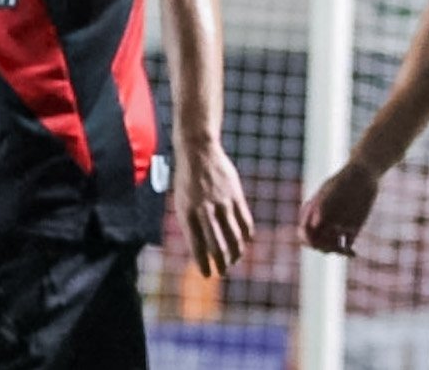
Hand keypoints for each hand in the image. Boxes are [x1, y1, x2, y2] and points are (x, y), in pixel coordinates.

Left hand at [173, 139, 255, 276]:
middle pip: (217, 244)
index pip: (197, 245)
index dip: (203, 262)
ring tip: (234, 260)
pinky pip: (244, 220)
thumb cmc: (187, 181)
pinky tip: (245, 242)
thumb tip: (204, 247)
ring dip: (235, 251)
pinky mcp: (235, 195)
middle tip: (222, 272)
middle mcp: (205, 211)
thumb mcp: (182, 204)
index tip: (206, 274)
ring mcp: (222, 203)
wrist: (199, 152)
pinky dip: (245, 234)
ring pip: (233, 235)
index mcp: (187, 214)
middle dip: (220, 262)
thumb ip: (192, 224)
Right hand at [298, 161, 380, 256]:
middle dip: (322, 246)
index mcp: (312, 214)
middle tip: (334, 245)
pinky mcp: (351, 230)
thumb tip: (315, 224)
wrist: (364, 175)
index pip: (304, 234)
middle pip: (316, 244)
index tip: (315, 241)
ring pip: (330, 247)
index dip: (307, 240)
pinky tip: (352, 253)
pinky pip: (346, 246)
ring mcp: (336, 227)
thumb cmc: (346, 178)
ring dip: (335, 250)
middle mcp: (322, 223)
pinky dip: (347, 252)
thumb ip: (323, 204)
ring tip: (345, 251)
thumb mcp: (333, 188)